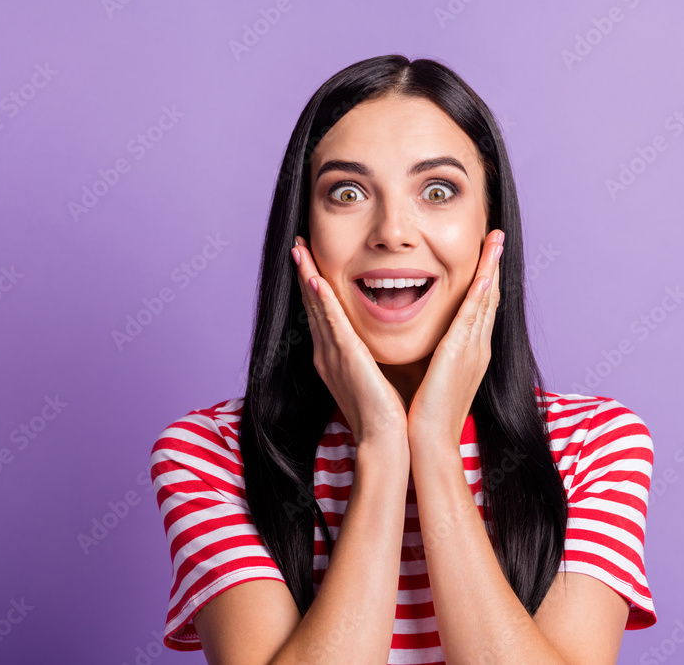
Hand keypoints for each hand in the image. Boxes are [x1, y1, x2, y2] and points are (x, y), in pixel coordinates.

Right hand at [291, 236, 408, 445]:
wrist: (386, 440)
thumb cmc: (386, 412)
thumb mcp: (374, 374)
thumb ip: (370, 354)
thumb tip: (379, 339)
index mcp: (334, 356)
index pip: (321, 313)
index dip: (313, 285)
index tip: (310, 259)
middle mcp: (327, 353)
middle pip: (312, 305)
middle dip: (304, 272)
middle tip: (297, 244)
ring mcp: (333, 355)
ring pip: (317, 308)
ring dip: (307, 277)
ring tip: (299, 250)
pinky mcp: (346, 358)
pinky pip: (332, 323)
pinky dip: (322, 301)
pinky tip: (315, 280)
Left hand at [406, 229, 503, 451]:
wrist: (428, 440)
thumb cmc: (425, 413)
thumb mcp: (431, 375)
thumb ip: (432, 355)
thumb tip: (424, 342)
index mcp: (470, 351)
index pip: (480, 307)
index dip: (485, 279)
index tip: (486, 255)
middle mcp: (477, 346)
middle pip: (490, 296)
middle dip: (494, 264)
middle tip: (497, 235)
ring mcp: (473, 348)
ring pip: (486, 298)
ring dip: (491, 267)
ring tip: (495, 239)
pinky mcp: (462, 352)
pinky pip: (473, 314)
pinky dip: (480, 291)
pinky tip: (484, 271)